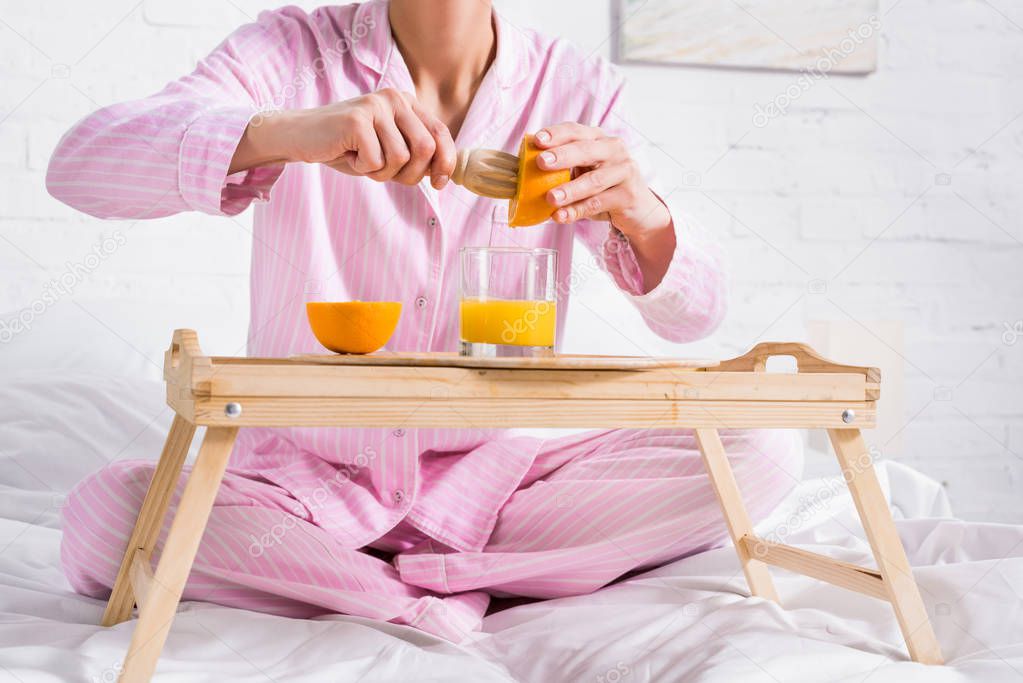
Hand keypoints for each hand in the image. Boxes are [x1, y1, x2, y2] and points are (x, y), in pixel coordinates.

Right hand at [236, 88, 455, 188]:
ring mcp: (376, 106)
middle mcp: (395, 98)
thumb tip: (445, 175)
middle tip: (384, 172)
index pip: (441, 134)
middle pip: (425, 149)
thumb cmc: (347, 147)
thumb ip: (415, 156)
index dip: (445, 163)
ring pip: (400, 158)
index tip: (439, 184)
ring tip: (361, 159)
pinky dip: (362, 168)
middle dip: (409, 173)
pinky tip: (348, 154)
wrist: (302, 136)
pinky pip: (375, 161)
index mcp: (406, 103)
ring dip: (381, 172)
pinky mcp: (357, 119)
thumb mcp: (388, 151)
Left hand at [533, 122, 670, 238]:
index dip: (556, 134)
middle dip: (562, 156)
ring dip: (569, 190)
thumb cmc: (605, 188)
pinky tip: (561, 216)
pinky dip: (578, 211)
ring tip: (550, 198)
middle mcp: (614, 150)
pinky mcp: (628, 195)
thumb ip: (564, 169)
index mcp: (599, 139)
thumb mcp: (585, 172)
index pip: (576, 131)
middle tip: (541, 162)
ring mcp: (624, 171)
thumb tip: (525, 172)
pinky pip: (598, 203)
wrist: (640, 210)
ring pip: (593, 180)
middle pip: (586, 150)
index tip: (537, 140)